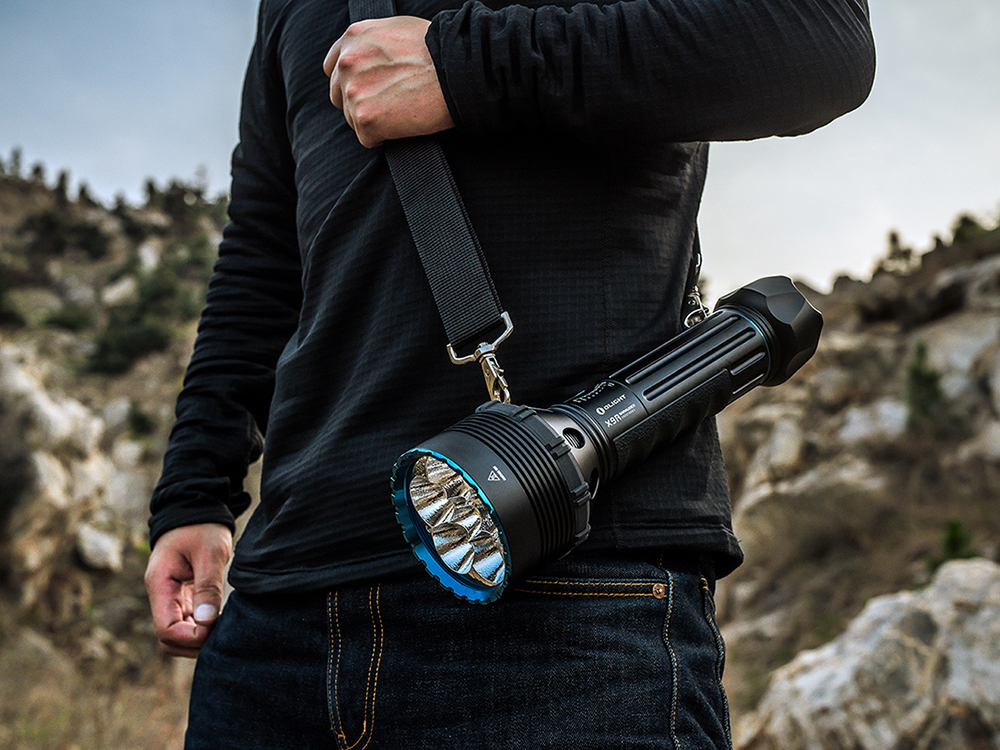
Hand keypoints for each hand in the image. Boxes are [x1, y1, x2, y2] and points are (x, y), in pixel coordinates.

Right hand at [144, 523, 232, 657]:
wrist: (196, 510)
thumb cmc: (202, 527)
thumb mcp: (209, 552)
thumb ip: (207, 586)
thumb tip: (206, 621)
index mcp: (160, 584)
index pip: (166, 628)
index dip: (189, 637)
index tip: (214, 631)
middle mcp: (160, 594)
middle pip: (168, 638)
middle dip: (193, 644)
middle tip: (222, 636)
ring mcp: (170, 597)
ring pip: (177, 633)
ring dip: (198, 638)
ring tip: (224, 630)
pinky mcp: (181, 596)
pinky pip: (186, 621)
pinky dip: (202, 628)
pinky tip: (221, 622)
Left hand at [324, 17, 454, 147]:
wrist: (457, 71)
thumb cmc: (437, 49)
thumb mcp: (396, 29)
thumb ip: (372, 43)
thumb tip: (369, 58)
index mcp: (353, 38)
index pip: (333, 68)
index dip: (350, 81)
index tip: (366, 89)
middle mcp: (347, 63)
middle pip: (339, 96)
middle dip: (360, 102)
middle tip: (388, 104)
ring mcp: (354, 92)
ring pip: (352, 119)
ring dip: (373, 120)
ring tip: (401, 112)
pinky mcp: (366, 120)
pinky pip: (367, 138)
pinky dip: (383, 138)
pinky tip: (402, 125)